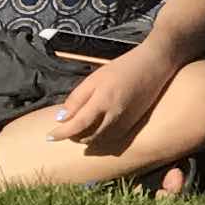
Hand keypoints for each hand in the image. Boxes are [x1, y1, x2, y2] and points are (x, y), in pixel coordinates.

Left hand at [48, 39, 176, 154]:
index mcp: (102, 102)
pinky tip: (96, 130)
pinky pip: (113, 138)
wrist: (155, 65)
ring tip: (79, 131)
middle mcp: (114, 116)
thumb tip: (61, 118)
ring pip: (101, 140)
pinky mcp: (134, 123)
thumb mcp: (94, 78)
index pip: (77, 125)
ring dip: (87, 139)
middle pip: (89, 137)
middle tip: (65, 130)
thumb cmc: (123, 67)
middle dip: (74, 137)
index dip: (61, 133)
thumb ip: (77, 98)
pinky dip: (100, 138)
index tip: (49, 137)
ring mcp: (126, 121)